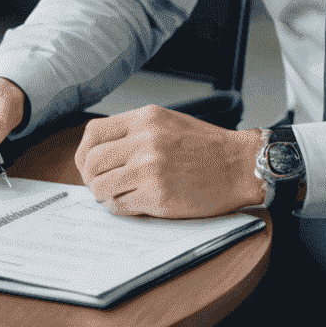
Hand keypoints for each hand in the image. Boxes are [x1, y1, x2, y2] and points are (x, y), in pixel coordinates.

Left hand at [76, 106, 264, 217]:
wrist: (240, 166)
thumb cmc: (207, 147)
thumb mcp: (167, 123)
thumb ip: (135, 132)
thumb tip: (101, 151)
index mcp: (145, 119)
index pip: (93, 134)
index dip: (85, 154)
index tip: (90, 166)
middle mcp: (144, 141)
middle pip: (92, 162)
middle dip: (92, 178)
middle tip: (103, 185)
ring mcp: (150, 169)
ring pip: (100, 187)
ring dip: (105, 196)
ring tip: (120, 196)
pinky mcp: (158, 195)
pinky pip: (121, 205)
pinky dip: (122, 207)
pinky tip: (135, 204)